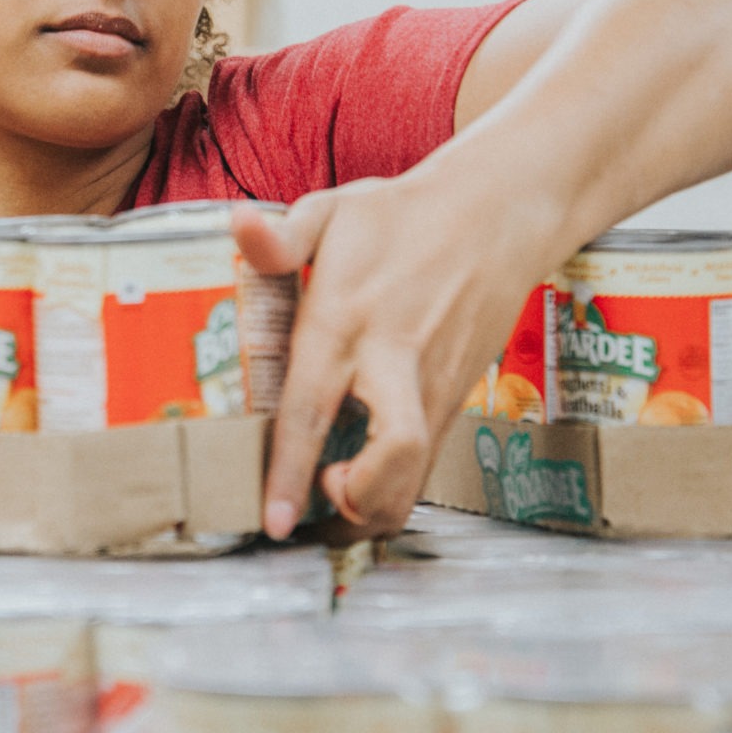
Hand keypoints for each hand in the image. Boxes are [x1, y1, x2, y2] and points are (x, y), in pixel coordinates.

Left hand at [233, 173, 543, 541]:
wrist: (495, 217)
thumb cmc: (402, 216)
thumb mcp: (333, 211)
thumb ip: (280, 237)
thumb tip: (236, 224)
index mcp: (348, 319)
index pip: (314, 406)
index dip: (291, 471)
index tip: (275, 521)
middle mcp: (394, 361)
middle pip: (393, 453)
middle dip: (357, 503)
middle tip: (317, 506)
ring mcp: (432, 385)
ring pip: (416, 474)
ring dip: (376, 508)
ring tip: (333, 501)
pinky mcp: (455, 397)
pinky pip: (427, 462)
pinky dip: (394, 487)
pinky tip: (361, 482)